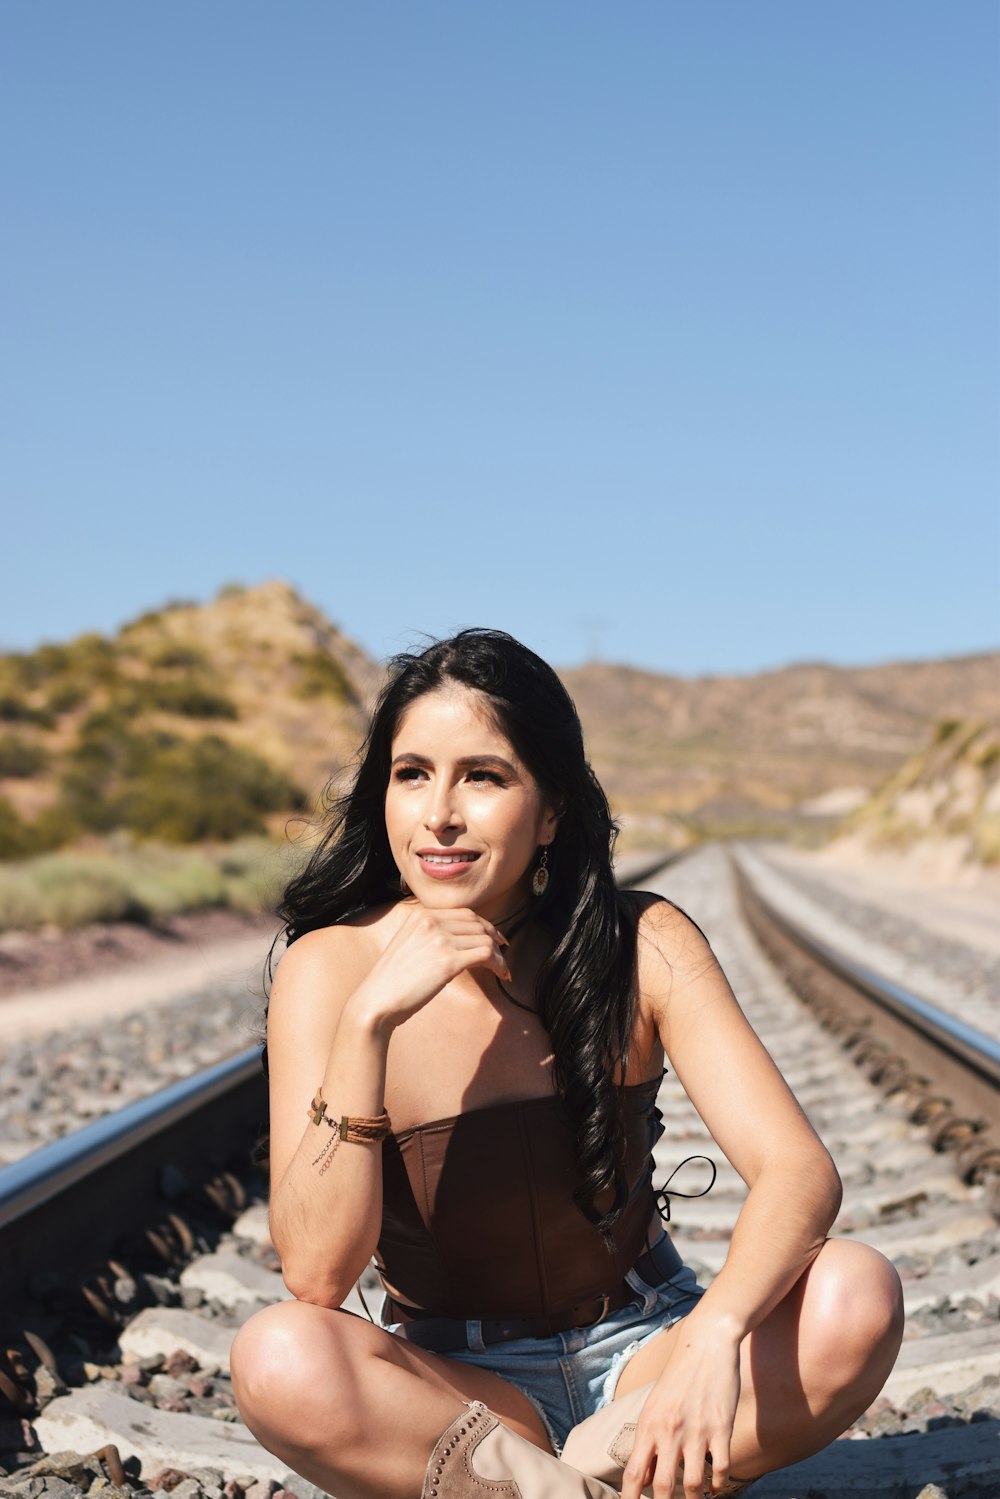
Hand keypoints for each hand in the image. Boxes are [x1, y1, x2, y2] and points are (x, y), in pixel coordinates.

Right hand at [351, 904, 510, 1031]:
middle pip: (478, 923)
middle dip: (494, 938)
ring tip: (501, 969)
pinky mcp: (448, 961)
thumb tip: (461, 939)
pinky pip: (485, 955)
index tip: (494, 937)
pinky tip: (500, 974)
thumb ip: (430, 935)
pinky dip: (498, 964)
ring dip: (498, 955)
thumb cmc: (392, 980)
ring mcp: (439, 940)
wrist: (376, 1000)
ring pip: (485, 939)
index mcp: (421, 915)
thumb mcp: (408, 944)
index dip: (484, 925)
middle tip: (502, 953)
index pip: (465, 913)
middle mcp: (431, 922)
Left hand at [619, 1318, 741, 1498]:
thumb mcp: (655, 1404)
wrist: (706, 1342)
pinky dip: (717, 1486)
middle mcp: (669, 1430)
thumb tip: (644, 1479)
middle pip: (662, 1487)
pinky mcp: (721, 1427)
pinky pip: (720, 1469)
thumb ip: (648, 1440)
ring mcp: (696, 1431)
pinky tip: (714, 1488)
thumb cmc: (679, 1375)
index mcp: (648, 1424)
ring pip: (693, 1485)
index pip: (634, 1474)